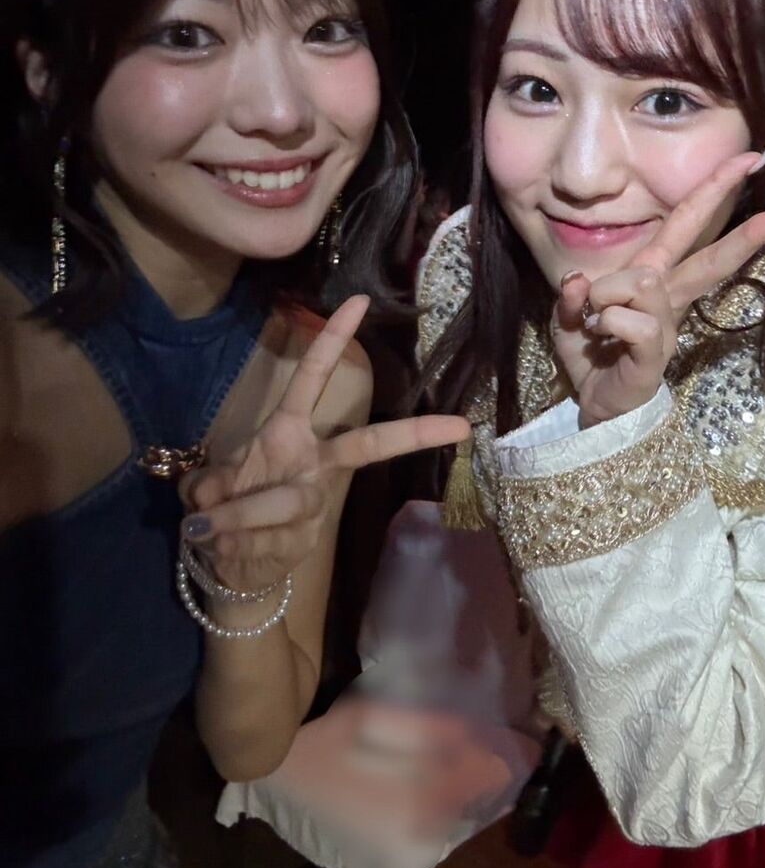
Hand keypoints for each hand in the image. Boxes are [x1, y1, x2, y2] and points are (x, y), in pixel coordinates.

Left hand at [179, 294, 470, 591]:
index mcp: (288, 432)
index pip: (312, 378)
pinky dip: (229, 543)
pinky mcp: (309, 539)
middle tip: (458, 426)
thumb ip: (206, 486)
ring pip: (285, 503)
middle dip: (410, 434)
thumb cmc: (229, 509)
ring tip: (203, 527)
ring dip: (237, 516)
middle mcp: (312, 463)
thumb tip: (207, 499)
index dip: (332, 340)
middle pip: (366, 444)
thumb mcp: (207, 489)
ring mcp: (315, 502)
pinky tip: (220, 546)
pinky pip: (266, 539)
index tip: (360, 300)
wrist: (238, 567)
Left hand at [551, 151, 764, 427]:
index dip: (716, 190)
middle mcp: (668, 298)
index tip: (753, 161)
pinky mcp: (658, 354)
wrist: (591, 406)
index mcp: (653, 276)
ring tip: (593, 317)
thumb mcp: (569, 314)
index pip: (688, 226)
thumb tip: (582, 280)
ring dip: (608, 291)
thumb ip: (574, 293)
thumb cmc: (588, 354)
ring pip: (647, 281)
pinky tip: (602, 336)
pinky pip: (637, 321)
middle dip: (752, 232)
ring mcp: (668, 327)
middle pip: (712, 256)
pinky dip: (608, 321)